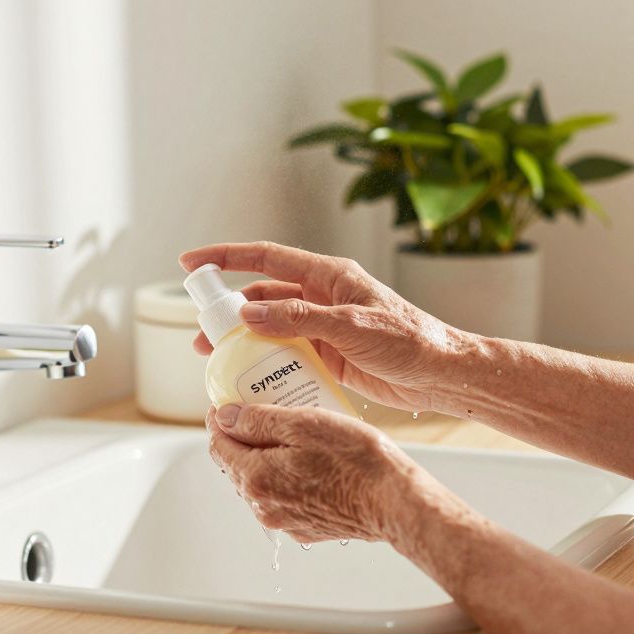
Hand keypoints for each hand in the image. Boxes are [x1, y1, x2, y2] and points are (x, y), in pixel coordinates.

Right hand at [180, 241, 469, 412]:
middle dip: (227, 310)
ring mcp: (324, 327)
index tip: (191, 263)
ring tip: (215, 358)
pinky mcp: (330, 355)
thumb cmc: (409, 341)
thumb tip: (249, 313)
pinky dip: (266, 363)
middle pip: (262, 295)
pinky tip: (250, 377)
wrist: (443, 375)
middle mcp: (322, 297)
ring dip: (243, 340)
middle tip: (200, 332)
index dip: (225, 257)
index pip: (266, 257)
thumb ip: (298, 318)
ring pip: (271, 328)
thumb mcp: (350, 326)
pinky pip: (288, 354)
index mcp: (329, 276)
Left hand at [206, 403, 422, 543]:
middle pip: (237, 465)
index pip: (218, 446)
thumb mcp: (303, 423)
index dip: (220, 419)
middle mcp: (263, 506)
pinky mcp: (306, 528)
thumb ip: (257, 421)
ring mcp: (285, 521)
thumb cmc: (355, 459)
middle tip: (263, 409)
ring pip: (261, 481)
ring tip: (291, 433)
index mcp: (255, 478)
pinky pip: (284, 497)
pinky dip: (287, 477)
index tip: (228, 402)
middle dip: (244, 437)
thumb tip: (223, 418)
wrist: (393, 501)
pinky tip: (310, 461)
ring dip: (267, 457)